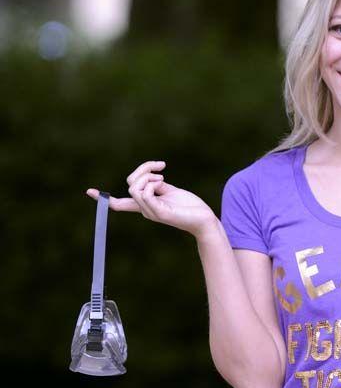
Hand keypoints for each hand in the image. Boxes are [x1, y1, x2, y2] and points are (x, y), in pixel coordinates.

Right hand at [85, 160, 217, 238]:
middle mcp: (145, 210)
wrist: (204, 219)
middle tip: (161, 168)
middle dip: (142, 169)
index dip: (104, 198)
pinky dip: (152, 183)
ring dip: (148, 175)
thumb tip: (148, 177)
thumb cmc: (190, 206)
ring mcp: (151, 212)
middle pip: (130, 184)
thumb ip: (156, 185)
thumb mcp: (170, 191)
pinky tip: (162, 183)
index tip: (88, 191)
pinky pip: (145, 194)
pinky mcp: (160, 213)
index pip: (120, 203)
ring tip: (163, 177)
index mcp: (145, 205)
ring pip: (134, 188)